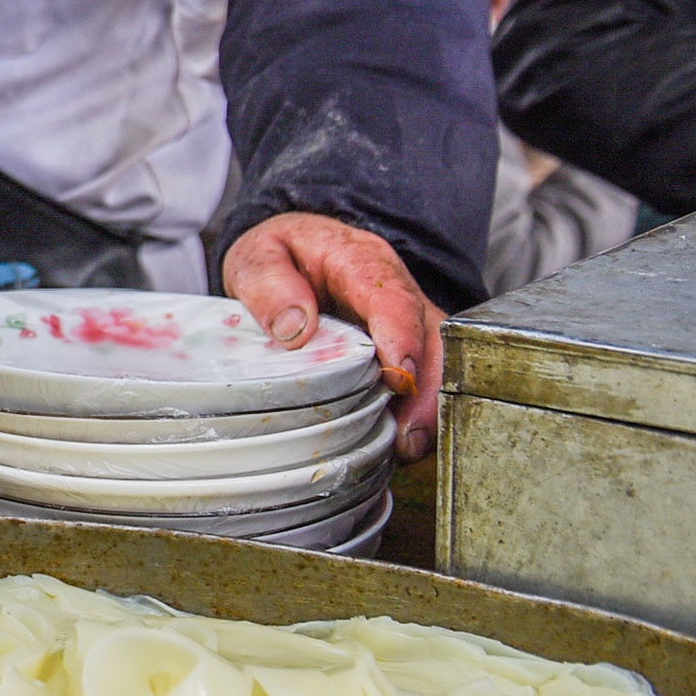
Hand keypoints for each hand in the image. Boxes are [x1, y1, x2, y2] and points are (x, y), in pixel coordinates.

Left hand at [222, 213, 444, 461]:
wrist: (295, 251)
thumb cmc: (279, 255)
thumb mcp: (257, 256)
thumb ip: (269, 283)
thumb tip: (296, 327)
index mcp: (360, 261)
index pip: (391, 298)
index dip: (401, 338)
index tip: (399, 377)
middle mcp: (396, 290)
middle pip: (430, 335)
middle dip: (427, 386)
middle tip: (410, 433)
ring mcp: (406, 319)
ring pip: (437, 359)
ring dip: (427, 405)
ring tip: (409, 445)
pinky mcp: (405, 344)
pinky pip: (425, 375)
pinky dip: (418, 407)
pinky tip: (404, 439)